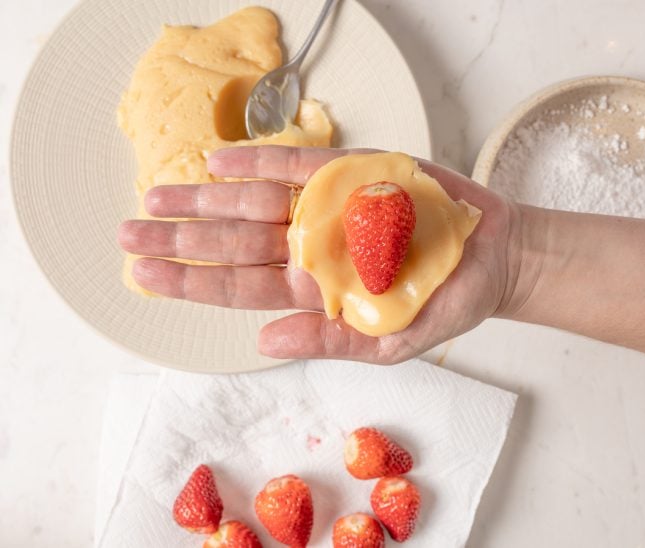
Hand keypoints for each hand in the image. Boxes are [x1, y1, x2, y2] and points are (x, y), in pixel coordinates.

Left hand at [118, 146, 518, 363]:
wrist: (493, 257)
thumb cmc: (444, 302)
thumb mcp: (393, 340)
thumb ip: (332, 340)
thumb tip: (267, 340)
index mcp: (315, 291)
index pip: (239, 287)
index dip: (190, 281)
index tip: (144, 274)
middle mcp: (310, 248)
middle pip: (234, 243)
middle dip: (181, 239)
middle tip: (129, 231)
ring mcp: (327, 211)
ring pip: (253, 204)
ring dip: (204, 198)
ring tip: (158, 194)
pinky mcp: (352, 175)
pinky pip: (296, 167)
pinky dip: (257, 162)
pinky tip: (217, 161)